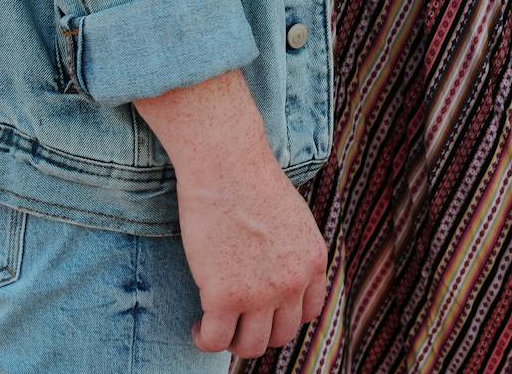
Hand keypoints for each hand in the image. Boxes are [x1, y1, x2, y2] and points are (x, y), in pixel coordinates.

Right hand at [173, 150, 328, 355]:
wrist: (227, 164)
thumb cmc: (250, 181)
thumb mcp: (292, 218)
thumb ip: (292, 250)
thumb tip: (275, 271)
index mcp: (313, 261)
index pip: (307, 312)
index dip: (282, 316)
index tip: (261, 310)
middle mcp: (293, 282)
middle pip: (281, 335)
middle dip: (257, 331)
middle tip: (235, 319)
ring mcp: (261, 293)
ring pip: (251, 346)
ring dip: (232, 341)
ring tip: (215, 324)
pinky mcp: (224, 296)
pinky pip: (215, 341)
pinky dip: (205, 339)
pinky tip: (198, 324)